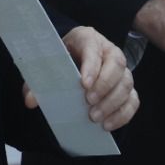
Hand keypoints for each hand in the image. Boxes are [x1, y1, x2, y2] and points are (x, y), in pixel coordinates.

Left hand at [20, 27, 139, 129]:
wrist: (70, 62)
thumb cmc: (60, 61)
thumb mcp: (45, 66)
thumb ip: (37, 82)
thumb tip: (31, 101)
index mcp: (87, 39)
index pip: (93, 47)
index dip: (91, 65)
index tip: (83, 84)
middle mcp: (108, 50)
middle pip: (117, 64)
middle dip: (104, 86)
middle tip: (89, 103)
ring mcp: (121, 69)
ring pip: (126, 83)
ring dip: (112, 102)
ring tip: (95, 118)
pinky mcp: (126, 87)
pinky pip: (132, 100)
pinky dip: (122, 114)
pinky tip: (107, 125)